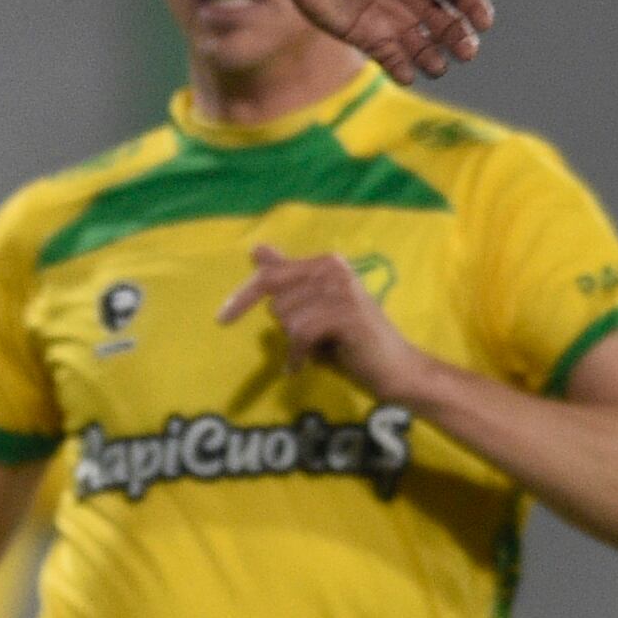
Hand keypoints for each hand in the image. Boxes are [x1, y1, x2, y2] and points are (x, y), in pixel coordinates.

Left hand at [216, 242, 434, 396]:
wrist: (395, 369)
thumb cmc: (348, 341)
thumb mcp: (312, 307)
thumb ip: (285, 279)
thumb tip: (256, 248)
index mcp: (324, 263)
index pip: (269, 275)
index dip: (243, 298)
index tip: (222, 319)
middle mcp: (333, 268)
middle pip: (276, 300)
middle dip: (287, 327)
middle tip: (312, 339)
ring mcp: (342, 289)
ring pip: (287, 319)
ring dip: (297, 342)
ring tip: (321, 347)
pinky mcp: (347, 313)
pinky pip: (301, 334)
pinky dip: (299, 355)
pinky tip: (303, 365)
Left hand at [246, 0, 492, 83]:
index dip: (474, 6)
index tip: (483, 22)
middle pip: (444, 22)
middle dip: (458, 38)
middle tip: (466, 51)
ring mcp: (386, 17)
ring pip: (420, 45)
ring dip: (433, 58)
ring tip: (438, 67)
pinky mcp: (361, 33)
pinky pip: (388, 57)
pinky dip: (401, 69)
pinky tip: (410, 76)